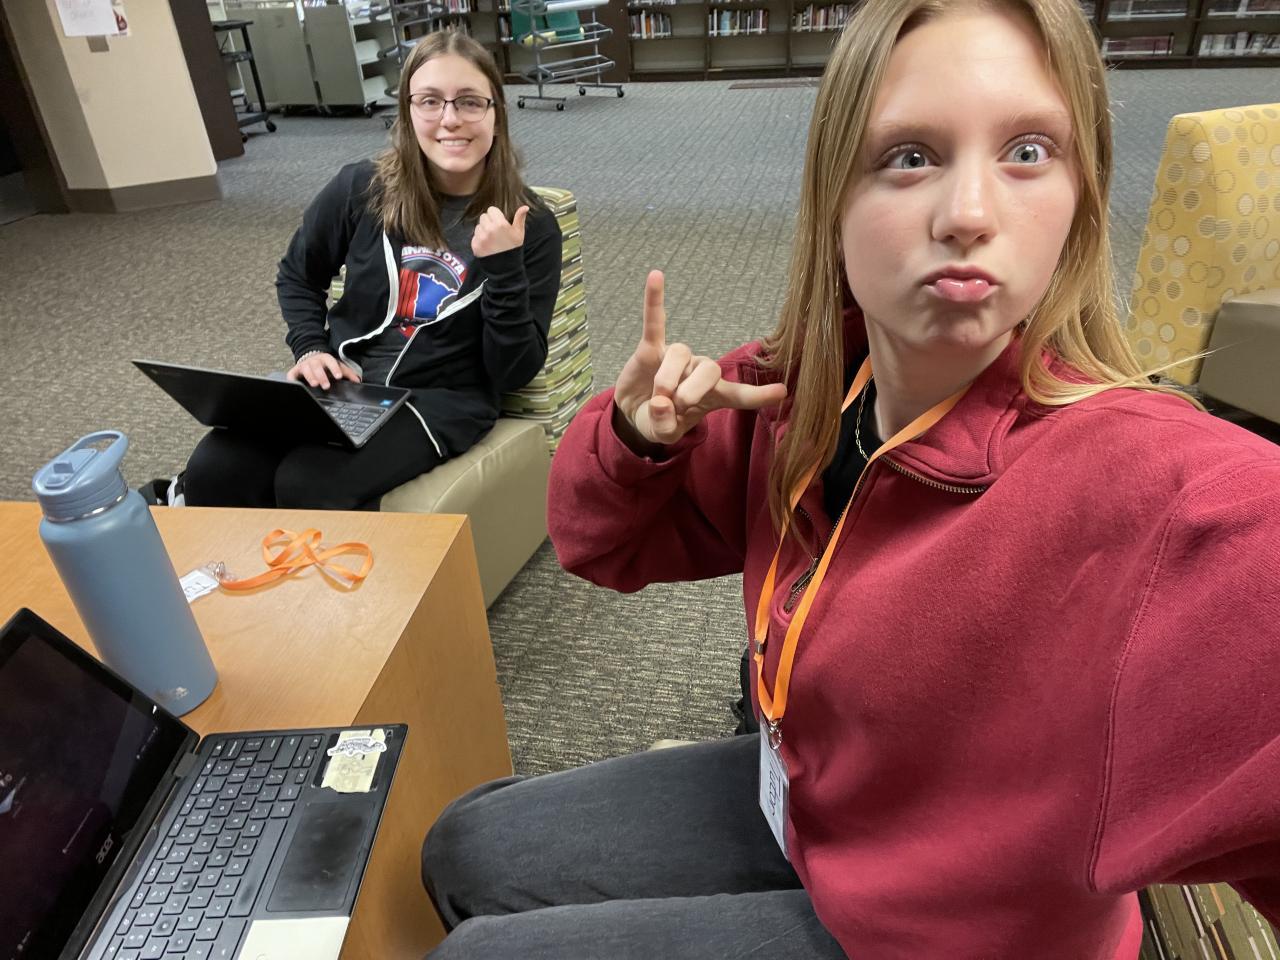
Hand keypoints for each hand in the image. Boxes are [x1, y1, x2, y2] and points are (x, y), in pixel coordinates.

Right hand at [286, 352, 360, 388]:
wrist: (310, 356)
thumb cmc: (325, 365)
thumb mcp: (336, 366)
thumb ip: (347, 373)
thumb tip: (357, 380)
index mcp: (325, 358)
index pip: (331, 362)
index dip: (334, 368)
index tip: (338, 376)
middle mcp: (314, 360)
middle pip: (317, 366)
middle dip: (322, 376)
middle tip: (326, 385)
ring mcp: (304, 365)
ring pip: (306, 369)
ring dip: (310, 376)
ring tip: (315, 384)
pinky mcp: (295, 370)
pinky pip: (292, 374)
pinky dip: (292, 378)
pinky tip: (294, 383)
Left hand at [471, 205, 528, 257]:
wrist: (506, 267)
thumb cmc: (513, 248)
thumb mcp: (519, 233)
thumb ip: (520, 218)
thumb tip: (525, 207)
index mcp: (500, 224)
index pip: (491, 210)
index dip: (495, 215)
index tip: (499, 222)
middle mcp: (489, 229)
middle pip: (483, 217)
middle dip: (488, 222)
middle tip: (495, 231)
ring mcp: (481, 238)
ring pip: (478, 226)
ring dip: (483, 230)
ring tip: (491, 239)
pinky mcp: (475, 245)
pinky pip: (474, 236)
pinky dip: (479, 240)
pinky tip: (487, 245)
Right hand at [612, 270, 786, 451]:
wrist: (633, 411)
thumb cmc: (658, 419)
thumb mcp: (663, 434)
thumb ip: (666, 426)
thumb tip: (661, 403)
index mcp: (712, 395)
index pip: (739, 394)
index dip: (759, 395)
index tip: (781, 391)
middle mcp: (700, 371)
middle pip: (709, 370)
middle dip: (691, 393)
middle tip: (674, 409)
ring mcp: (678, 358)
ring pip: (681, 356)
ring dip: (667, 380)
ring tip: (656, 398)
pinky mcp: (652, 348)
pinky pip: (655, 321)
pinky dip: (654, 300)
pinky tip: (656, 276)